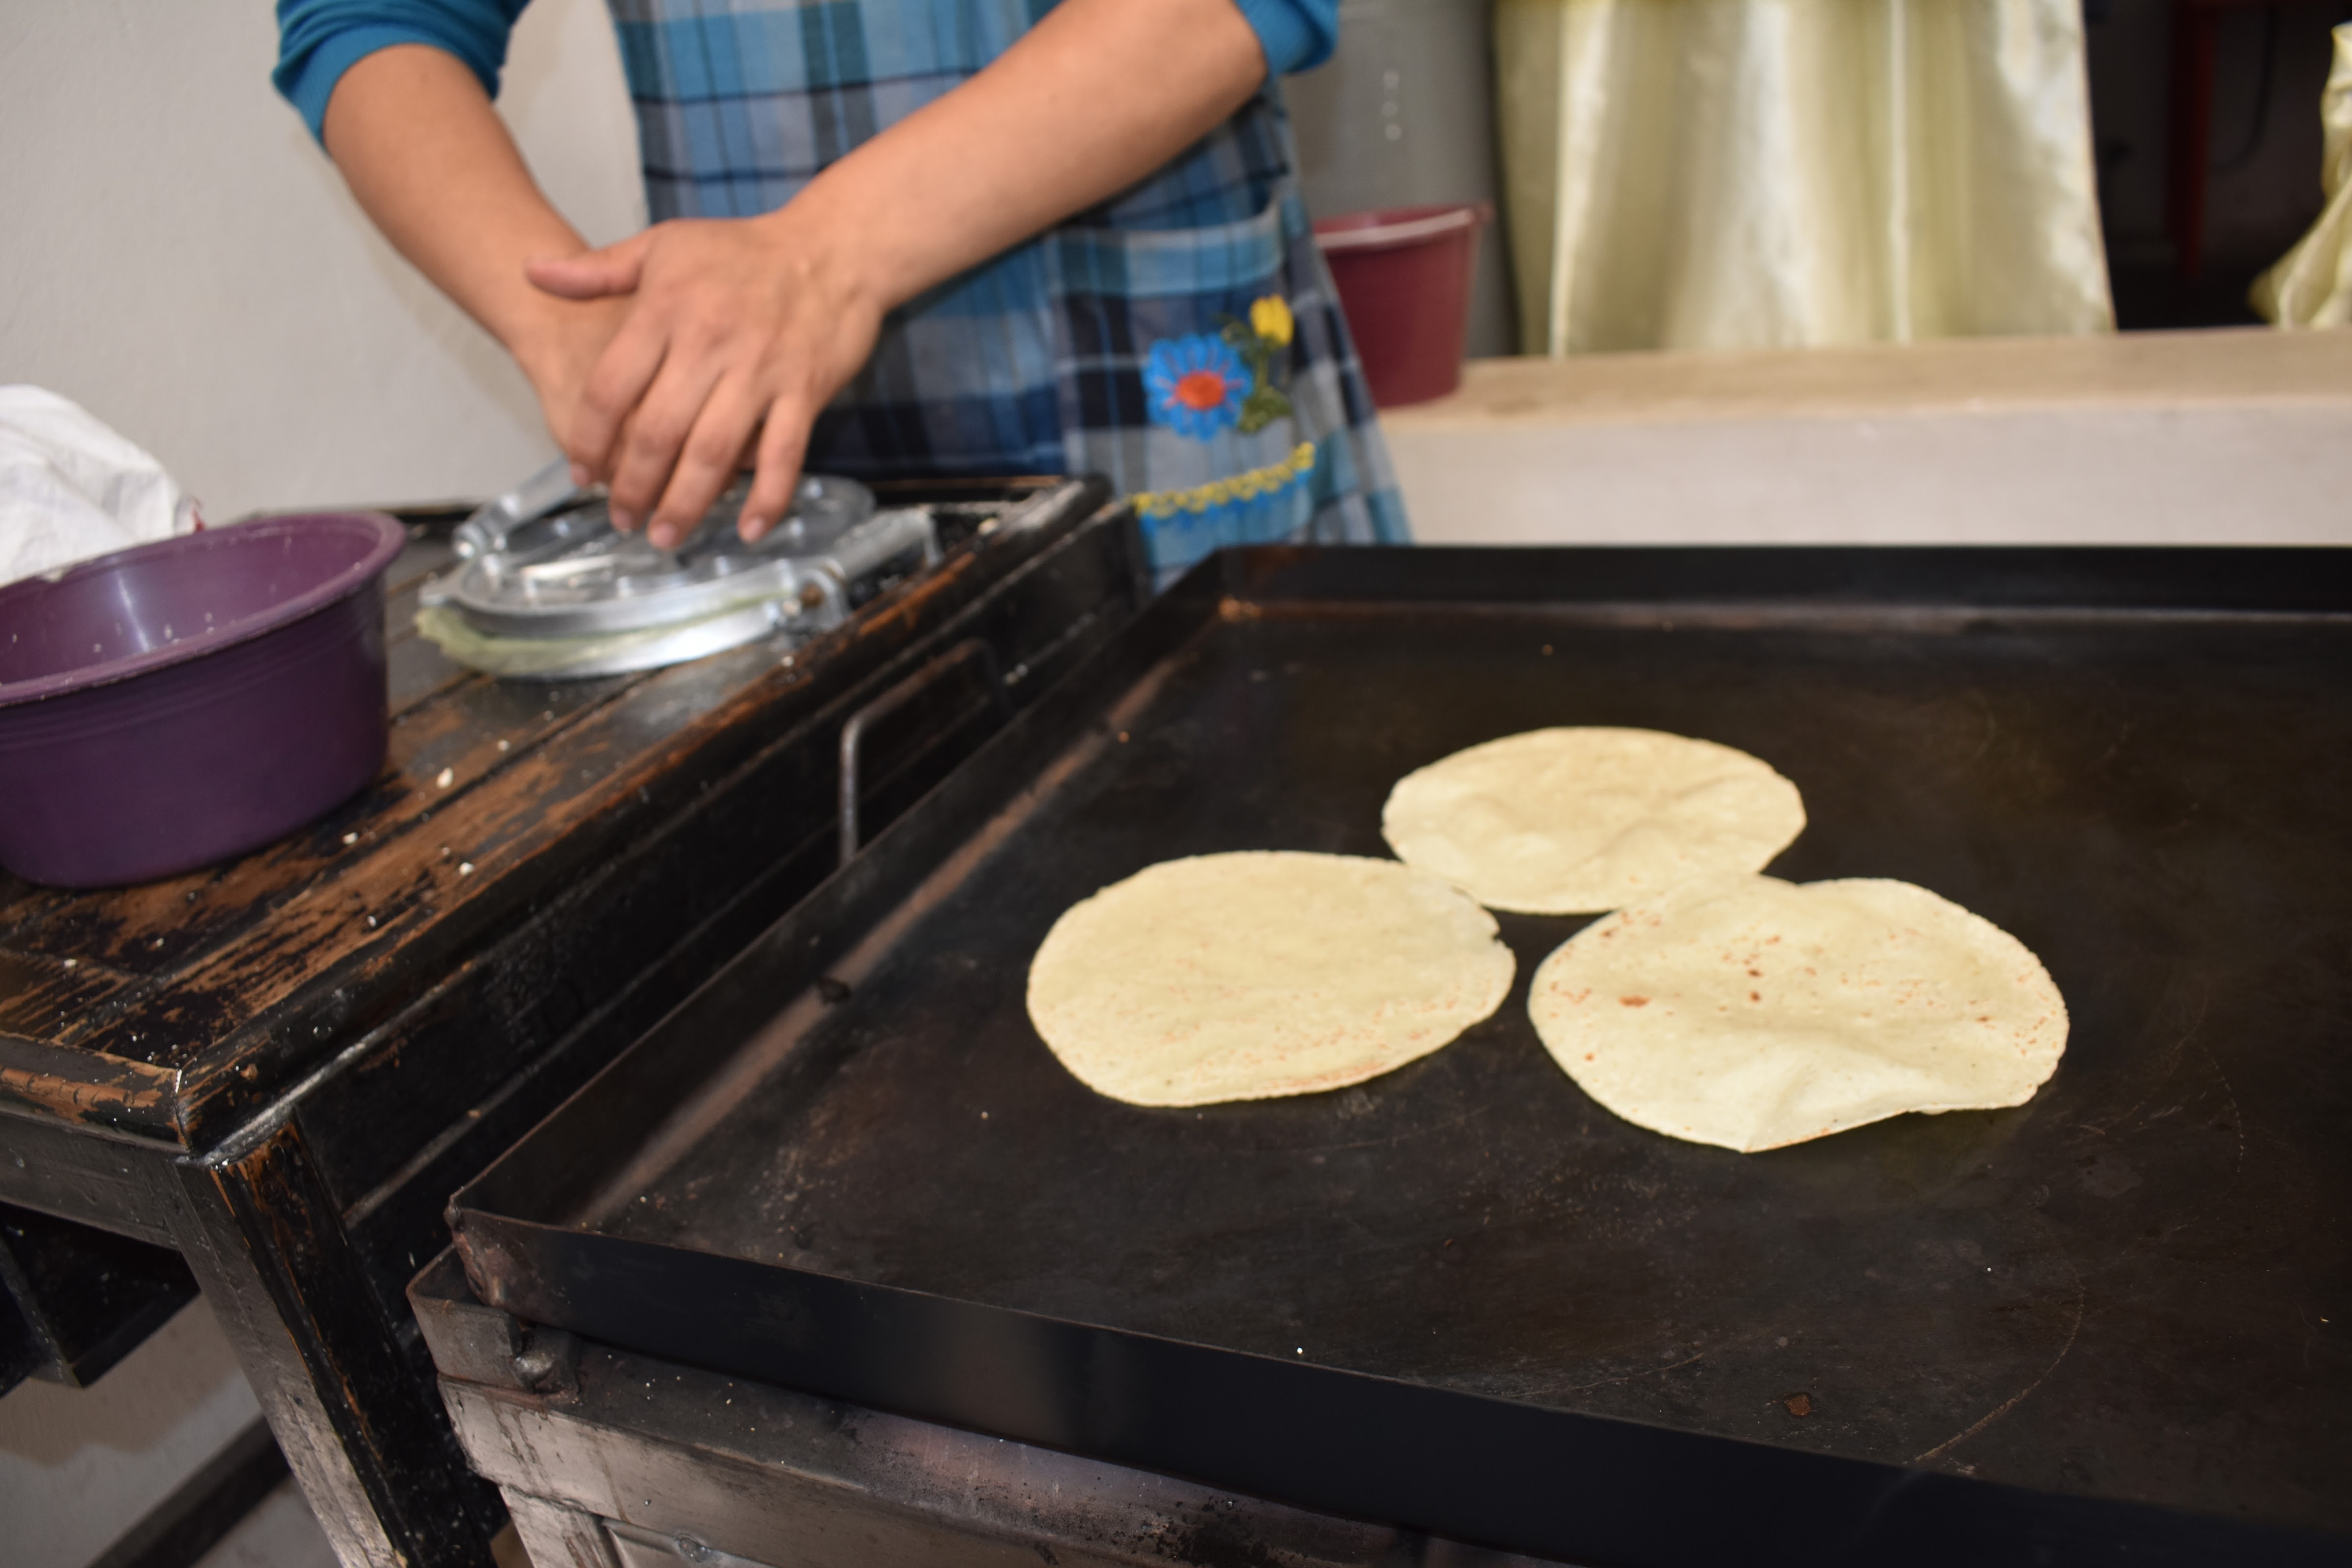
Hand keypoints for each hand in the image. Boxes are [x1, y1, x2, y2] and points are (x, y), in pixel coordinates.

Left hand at [526, 211, 885, 547]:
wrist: (832, 249)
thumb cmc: (744, 249)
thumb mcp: (663, 245)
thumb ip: (596, 268)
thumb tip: (532, 273)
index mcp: (666, 310)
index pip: (610, 388)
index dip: (589, 439)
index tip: (581, 472)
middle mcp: (710, 344)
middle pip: (657, 431)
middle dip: (633, 485)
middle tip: (621, 518)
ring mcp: (760, 371)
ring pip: (713, 452)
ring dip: (686, 503)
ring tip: (665, 535)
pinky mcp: (804, 391)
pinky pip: (783, 454)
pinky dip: (766, 497)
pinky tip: (748, 529)